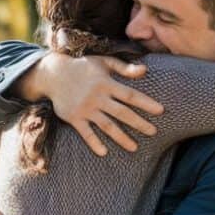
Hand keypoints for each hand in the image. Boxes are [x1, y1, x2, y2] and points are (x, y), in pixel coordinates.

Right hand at [18, 54, 164, 155]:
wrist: (54, 74)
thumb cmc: (82, 67)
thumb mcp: (103, 62)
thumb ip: (124, 68)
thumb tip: (145, 70)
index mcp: (106, 83)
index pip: (130, 95)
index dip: (146, 103)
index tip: (160, 111)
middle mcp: (97, 97)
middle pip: (122, 113)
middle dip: (139, 123)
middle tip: (153, 132)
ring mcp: (86, 108)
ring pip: (107, 126)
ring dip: (121, 137)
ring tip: (134, 147)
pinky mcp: (74, 117)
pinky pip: (85, 132)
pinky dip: (94, 142)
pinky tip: (104, 152)